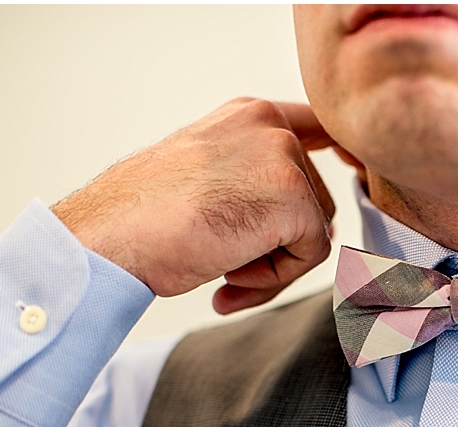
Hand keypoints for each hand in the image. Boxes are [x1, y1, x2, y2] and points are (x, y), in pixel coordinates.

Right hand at [53, 98, 339, 313]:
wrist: (109, 237)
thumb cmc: (142, 219)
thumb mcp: (208, 182)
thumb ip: (258, 187)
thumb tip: (317, 225)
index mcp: (247, 117)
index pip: (315, 128)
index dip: (339, 156)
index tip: (349, 176)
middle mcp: (270, 126)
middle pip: (315, 198)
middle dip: (281, 243)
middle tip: (232, 270)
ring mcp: (283, 158)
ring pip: (314, 230)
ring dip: (275, 264)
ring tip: (223, 270)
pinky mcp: (292, 199)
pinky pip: (311, 255)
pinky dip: (275, 279)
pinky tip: (228, 275)